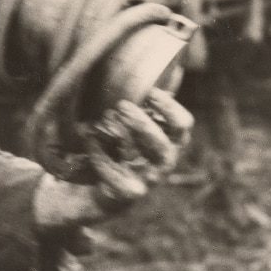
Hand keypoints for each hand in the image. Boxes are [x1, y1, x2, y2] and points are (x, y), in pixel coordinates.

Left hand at [32, 88, 193, 229]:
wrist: (88, 194)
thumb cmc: (109, 154)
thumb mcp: (122, 130)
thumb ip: (133, 108)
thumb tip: (145, 73)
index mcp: (166, 144)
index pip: (182, 125)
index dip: (169, 107)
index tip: (149, 91)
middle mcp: (162, 164)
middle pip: (167, 143)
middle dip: (144, 122)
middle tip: (121, 105)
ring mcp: (147, 182)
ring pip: (150, 160)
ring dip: (129, 135)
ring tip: (106, 118)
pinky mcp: (127, 196)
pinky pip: (119, 177)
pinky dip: (102, 156)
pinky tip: (89, 140)